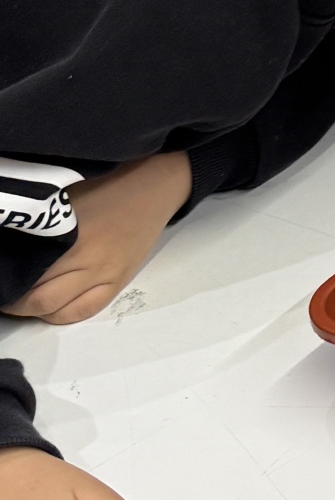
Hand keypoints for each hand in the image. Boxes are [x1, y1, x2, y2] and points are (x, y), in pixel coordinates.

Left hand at [2, 152, 191, 324]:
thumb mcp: (66, 199)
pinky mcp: (119, 281)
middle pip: (42, 299)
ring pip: (62, 311)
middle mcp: (89, 261)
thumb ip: (41, 225)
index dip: (9, 283)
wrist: (154, 187)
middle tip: (6, 293)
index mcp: (71, 237)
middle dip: (17, 303)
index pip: (30, 274)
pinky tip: (53, 308)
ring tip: (25, 302)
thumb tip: (14, 241)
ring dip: (38, 312)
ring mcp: (106, 275)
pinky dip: (64, 315)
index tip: (1, 278)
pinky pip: (87, 310)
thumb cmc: (107, 184)